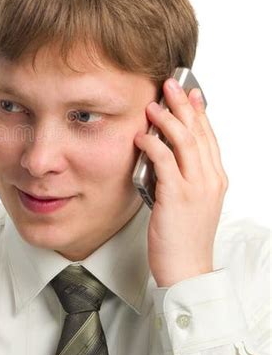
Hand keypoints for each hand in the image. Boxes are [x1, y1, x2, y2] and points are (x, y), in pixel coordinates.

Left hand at [134, 78, 228, 287]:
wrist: (187, 270)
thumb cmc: (184, 238)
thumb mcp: (190, 202)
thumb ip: (183, 177)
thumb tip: (165, 154)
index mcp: (215, 179)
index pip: (208, 136)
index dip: (198, 111)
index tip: (189, 93)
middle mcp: (209, 179)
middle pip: (198, 131)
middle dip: (182, 104)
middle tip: (169, 85)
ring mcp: (195, 187)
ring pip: (184, 141)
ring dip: (166, 119)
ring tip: (152, 106)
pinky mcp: (177, 196)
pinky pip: (164, 161)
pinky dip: (152, 145)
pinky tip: (140, 137)